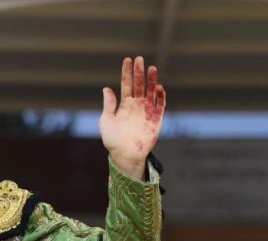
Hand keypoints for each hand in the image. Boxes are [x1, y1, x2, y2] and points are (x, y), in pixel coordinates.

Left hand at [99, 56, 166, 178]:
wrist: (125, 154)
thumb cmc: (113, 139)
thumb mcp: (106, 120)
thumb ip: (108, 104)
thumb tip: (106, 88)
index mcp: (124, 104)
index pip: (127, 84)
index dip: (127, 72)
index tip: (127, 60)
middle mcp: (137, 105)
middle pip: (139, 84)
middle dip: (139, 72)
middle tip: (139, 59)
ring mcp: (147, 111)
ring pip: (151, 91)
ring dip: (152, 80)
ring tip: (151, 68)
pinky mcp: (156, 119)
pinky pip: (161, 104)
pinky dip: (160, 96)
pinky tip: (157, 87)